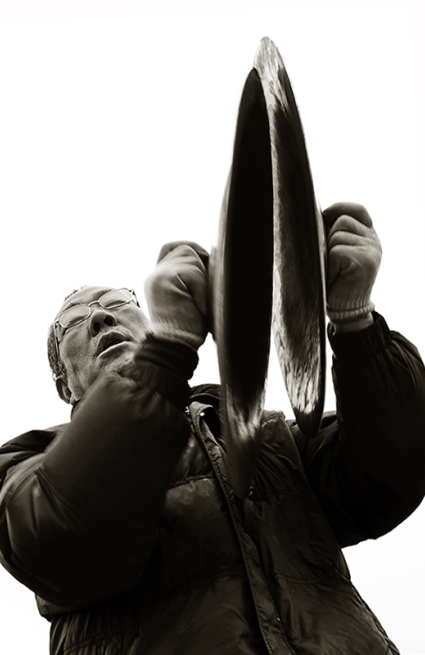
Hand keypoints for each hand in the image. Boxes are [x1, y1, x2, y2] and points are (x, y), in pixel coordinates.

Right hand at [144, 241, 209, 349]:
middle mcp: (155, 275)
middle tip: (211, 282)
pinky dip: (202, 288)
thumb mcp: (189, 298)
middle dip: (202, 260)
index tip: (208, 265)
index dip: (192, 251)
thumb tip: (213, 259)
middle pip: (184, 248)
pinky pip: (193, 271)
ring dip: (202, 278)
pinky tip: (199, 307)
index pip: (172, 248)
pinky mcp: (164, 280)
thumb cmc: (188, 330)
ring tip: (200, 302)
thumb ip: (192, 279)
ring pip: (190, 256)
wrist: (175, 348)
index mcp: (158, 280)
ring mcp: (157, 276)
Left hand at [322, 202, 381, 325]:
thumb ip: (334, 232)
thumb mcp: (338, 251)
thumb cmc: (336, 280)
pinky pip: (336, 251)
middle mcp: (374, 240)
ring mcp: (371, 250)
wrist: (347, 310)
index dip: (339, 209)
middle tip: (331, 262)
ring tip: (333, 271)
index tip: (324, 217)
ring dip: (328, 254)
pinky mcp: (364, 260)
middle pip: (342, 221)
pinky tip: (334, 278)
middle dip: (328, 237)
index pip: (358, 210)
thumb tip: (313, 214)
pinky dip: (329, 266)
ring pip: (337, 235)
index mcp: (368, 235)